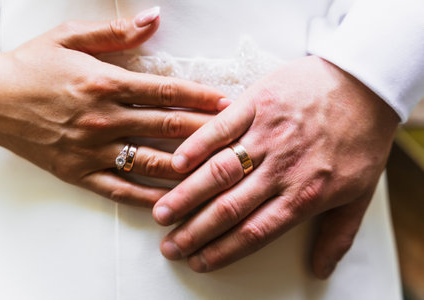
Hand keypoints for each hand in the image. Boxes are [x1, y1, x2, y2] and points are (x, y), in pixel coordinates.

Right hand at [0, 8, 227, 205]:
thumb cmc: (32, 65)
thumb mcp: (70, 36)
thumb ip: (117, 32)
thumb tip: (155, 18)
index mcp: (105, 82)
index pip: (167, 92)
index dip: (202, 97)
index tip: (230, 104)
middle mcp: (104, 118)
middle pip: (168, 127)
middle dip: (208, 132)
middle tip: (238, 138)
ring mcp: (92, 150)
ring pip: (152, 162)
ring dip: (188, 168)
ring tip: (218, 172)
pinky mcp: (80, 174)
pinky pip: (122, 190)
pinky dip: (151, 197)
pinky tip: (174, 201)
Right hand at [152, 56, 398, 276]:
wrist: (365, 83)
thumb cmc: (362, 138)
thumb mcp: (361, 192)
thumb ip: (339, 233)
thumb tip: (320, 270)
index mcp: (306, 194)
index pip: (254, 232)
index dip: (222, 251)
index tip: (198, 261)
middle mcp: (282, 168)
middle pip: (229, 208)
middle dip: (195, 231)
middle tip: (170, 246)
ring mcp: (267, 134)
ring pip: (219, 171)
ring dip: (186, 194)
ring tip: (161, 212)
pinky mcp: (258, 103)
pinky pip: (221, 128)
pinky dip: (197, 146)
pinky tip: (176, 164)